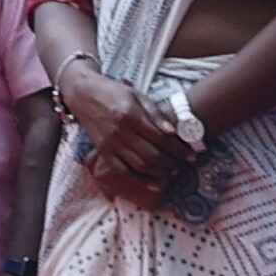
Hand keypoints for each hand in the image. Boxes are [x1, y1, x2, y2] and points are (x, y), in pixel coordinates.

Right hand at [54, 61, 192, 207]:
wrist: (82, 93)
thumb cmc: (113, 92)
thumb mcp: (137, 95)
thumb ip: (156, 114)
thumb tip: (174, 132)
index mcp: (131, 115)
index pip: (162, 138)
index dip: (180, 148)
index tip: (193, 154)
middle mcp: (120, 132)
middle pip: (153, 155)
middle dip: (173, 162)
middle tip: (185, 164)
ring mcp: (110, 143)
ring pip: (140, 165)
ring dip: (160, 172)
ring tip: (173, 170)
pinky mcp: (102, 151)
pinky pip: (123, 170)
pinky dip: (140, 180)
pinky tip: (155, 183)